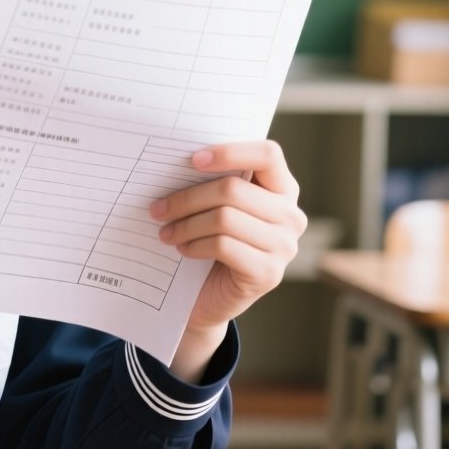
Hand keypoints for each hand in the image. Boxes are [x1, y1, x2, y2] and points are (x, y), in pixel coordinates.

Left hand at [151, 140, 306, 365]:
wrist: (209, 296)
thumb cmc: (210, 240)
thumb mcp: (214, 206)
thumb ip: (212, 181)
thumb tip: (173, 158)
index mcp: (282, 189)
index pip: (268, 155)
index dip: (230, 152)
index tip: (192, 160)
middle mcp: (291, 216)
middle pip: (233, 189)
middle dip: (187, 197)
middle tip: (157, 208)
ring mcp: (284, 247)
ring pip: (224, 218)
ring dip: (185, 224)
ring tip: (165, 231)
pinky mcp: (268, 273)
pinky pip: (223, 246)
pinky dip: (195, 245)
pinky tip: (182, 249)